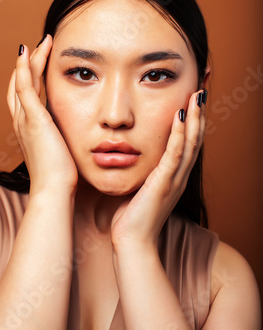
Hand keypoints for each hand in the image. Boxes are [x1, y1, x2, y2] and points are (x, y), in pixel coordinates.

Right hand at [7, 36, 77, 193]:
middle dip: (29, 64)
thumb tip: (78, 129)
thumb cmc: (61, 175)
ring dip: (30, 60)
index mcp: (29, 128)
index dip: (31, 77)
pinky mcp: (32, 119)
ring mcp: (24, 119)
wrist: (54, 190)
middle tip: (40, 46)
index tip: (43, 61)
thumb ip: (64, 136)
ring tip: (41, 43)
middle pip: (19, 84)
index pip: (26, 95)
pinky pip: (24, 86)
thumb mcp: (61, 150)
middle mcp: (21, 121)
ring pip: (21, 81)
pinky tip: (28, 52)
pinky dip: (24, 68)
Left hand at [110, 89, 205, 251]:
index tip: (193, 97)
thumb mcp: (140, 186)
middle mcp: (179, 175)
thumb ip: (142, 170)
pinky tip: (180, 116)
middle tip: (202, 88)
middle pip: (195, 138)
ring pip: (190, 143)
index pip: (188, 141)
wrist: (132, 242)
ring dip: (194, 118)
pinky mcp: (164, 183)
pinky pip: (174, 154)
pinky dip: (178, 134)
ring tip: (196, 95)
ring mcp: (175, 179)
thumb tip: (130, 153)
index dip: (194, 120)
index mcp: (174, 175)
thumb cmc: (132, 216)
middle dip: (199, 113)